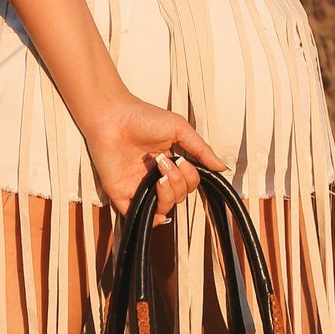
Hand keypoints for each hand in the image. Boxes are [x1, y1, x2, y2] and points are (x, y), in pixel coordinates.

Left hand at [80, 96, 225, 220]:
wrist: (113, 117)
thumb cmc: (142, 118)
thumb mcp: (180, 129)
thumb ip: (201, 150)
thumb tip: (222, 167)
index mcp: (169, 164)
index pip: (189, 183)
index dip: (191, 177)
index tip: (181, 159)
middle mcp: (155, 178)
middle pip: (179, 197)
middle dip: (179, 182)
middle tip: (166, 162)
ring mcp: (139, 188)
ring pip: (164, 208)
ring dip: (168, 193)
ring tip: (159, 172)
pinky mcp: (122, 194)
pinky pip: (140, 216)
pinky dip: (152, 216)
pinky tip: (156, 202)